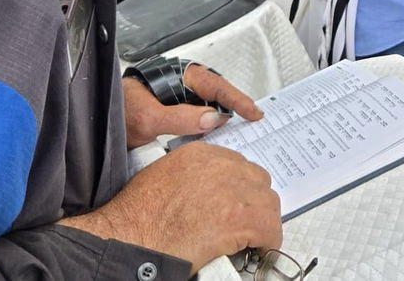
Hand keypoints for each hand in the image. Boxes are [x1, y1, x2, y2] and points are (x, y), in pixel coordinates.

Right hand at [62, 141, 281, 271]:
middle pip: (257, 180)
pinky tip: (258, 249)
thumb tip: (207, 193)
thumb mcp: (163, 175)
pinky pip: (270, 228)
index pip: (237, 165)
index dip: (239, 188)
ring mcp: (234, 190)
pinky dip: (268, 241)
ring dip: (262, 221)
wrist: (132, 236)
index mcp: (201, 153)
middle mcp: (222, 165)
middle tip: (244, 222)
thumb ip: (191, 175)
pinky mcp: (240, 218)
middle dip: (252, 202)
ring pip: (267, 203)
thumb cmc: (138, 215)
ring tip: (251, 238)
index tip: (235, 203)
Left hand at [123, 64, 264, 148]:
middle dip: (235, 113)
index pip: (217, 87)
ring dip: (221, 127)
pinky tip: (213, 148)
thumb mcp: (147, 117)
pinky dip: (208, 135)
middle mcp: (183, 89)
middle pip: (217, 100)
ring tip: (238, 141)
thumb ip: (179, 117)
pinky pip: (198, 126)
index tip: (255, 114)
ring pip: (209, 114)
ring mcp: (180, 105)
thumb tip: (214, 118)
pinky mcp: (175, 120)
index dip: (238, 100)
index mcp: (180, 77)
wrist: (95, 124)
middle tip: (254, 129)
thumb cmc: (118, 110)